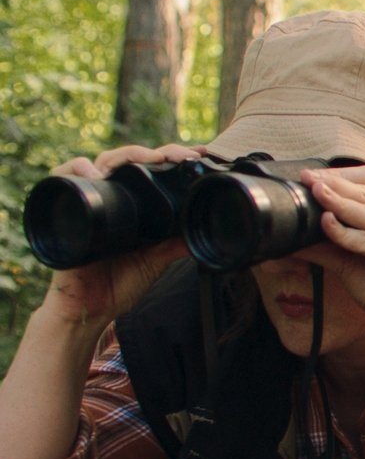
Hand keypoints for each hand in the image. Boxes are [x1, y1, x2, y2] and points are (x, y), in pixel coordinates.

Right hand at [39, 144, 200, 328]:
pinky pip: (62, 177)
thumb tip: (207, 231)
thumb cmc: (120, 283)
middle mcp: (111, 195)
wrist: (91, 307)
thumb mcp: (157, 260)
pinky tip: (95, 172)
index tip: (200, 152)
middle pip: (130, 159)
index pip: (152, 169)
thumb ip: (177, 244)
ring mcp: (89, 199)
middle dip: (157, 152)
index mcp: (134, 204)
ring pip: (101, 161)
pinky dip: (76, 169)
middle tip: (183, 155)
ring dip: (125, 155)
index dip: (173, 157)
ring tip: (149, 160)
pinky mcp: (67, 209)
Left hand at [292, 166, 364, 340]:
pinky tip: (325, 224)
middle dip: (333, 184)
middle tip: (306, 179)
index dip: (339, 176)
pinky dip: (345, 233)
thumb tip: (291, 238)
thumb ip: (327, 245)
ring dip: (337, 202)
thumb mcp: (350, 261)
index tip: (310, 176)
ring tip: (313, 193)